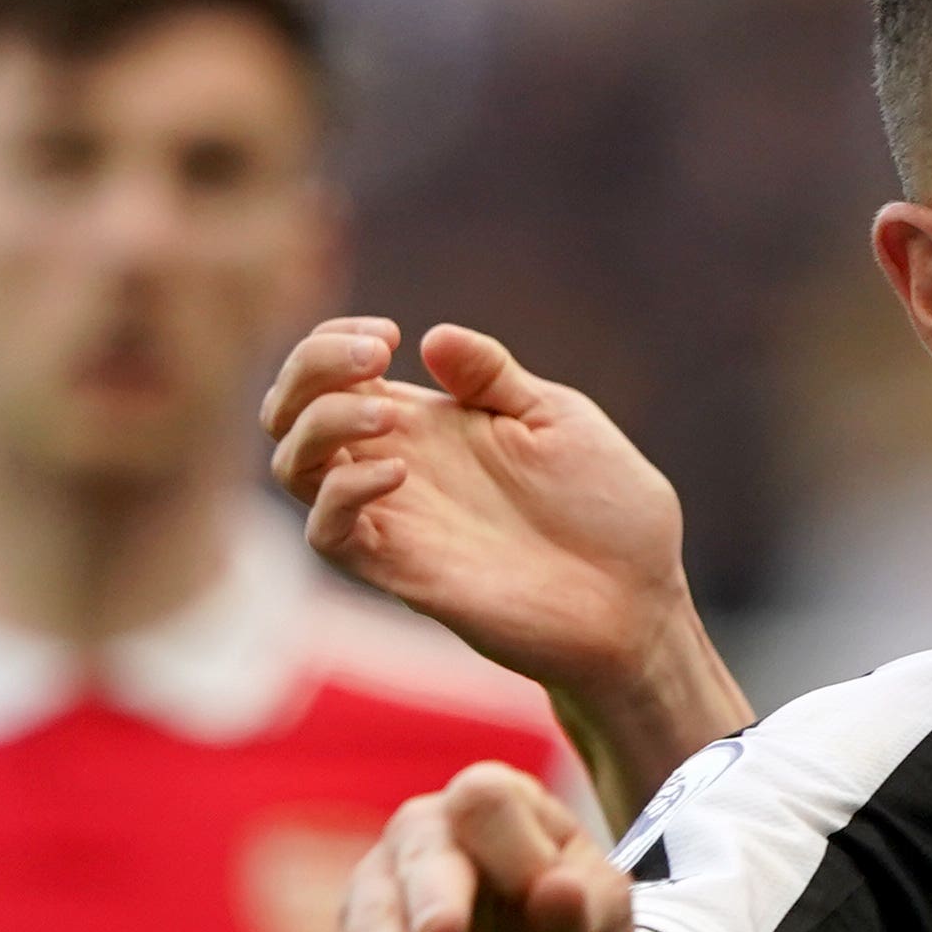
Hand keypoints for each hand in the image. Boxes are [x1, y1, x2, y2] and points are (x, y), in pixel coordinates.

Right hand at [265, 318, 694, 709]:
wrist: (640, 598)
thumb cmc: (608, 511)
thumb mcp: (558, 420)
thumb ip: (495, 377)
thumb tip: (434, 335)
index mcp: (427, 425)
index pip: (332, 375)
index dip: (331, 342)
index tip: (386, 333)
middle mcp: (396, 467)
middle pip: (290, 412)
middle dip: (309, 368)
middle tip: (372, 355)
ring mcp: (395, 520)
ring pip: (292, 466)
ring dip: (322, 423)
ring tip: (388, 414)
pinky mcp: (402, 571)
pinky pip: (326, 533)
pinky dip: (343, 493)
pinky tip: (398, 472)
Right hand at [332, 762, 636, 931]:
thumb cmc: (567, 925)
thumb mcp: (600, 922)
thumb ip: (585, 907)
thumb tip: (558, 893)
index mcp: (495, 806)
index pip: (486, 800)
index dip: (512, 845)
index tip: (544, 891)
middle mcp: (423, 834)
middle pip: (418, 855)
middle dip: (430, 898)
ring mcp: (377, 888)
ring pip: (373, 923)